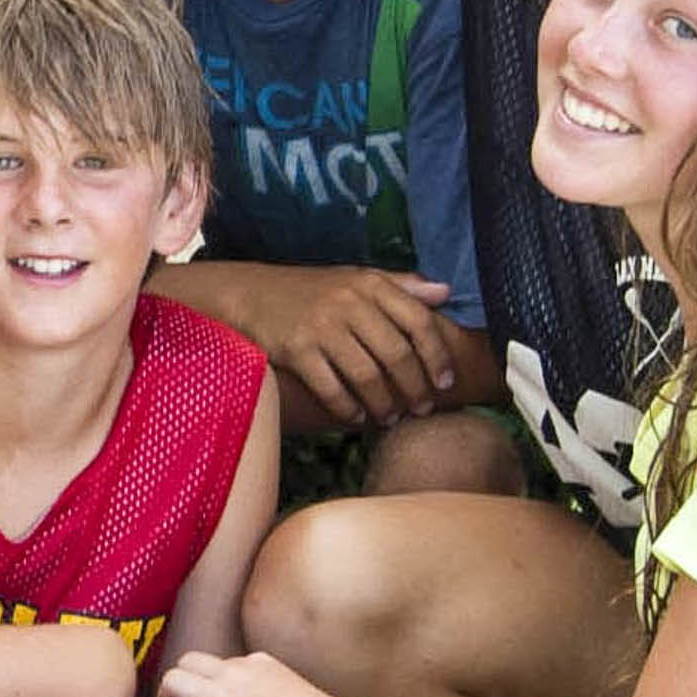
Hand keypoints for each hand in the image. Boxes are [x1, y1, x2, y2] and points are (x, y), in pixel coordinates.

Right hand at [242, 267, 456, 425]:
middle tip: (423, 409)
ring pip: (367, 376)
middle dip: (415, 389)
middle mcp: (348, 302)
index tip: (446, 381)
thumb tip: (446, 292)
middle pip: (397, 354)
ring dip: (384, 405)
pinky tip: (356, 416)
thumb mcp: (355, 278)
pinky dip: (348, 408)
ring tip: (391, 418)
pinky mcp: (296, 350)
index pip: (419, 320)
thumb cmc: (312, 290)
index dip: (438, 355)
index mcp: (369, 284)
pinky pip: (331, 388)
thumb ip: (401, 285)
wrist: (250, 292)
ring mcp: (321, 327)